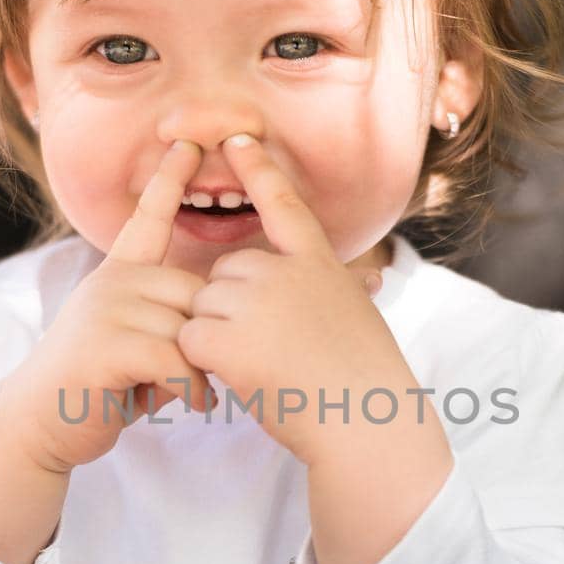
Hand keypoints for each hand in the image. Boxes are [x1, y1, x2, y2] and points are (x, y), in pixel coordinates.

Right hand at [1, 140, 215, 472]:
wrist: (39, 424)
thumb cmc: (97, 387)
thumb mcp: (133, 343)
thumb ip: (167, 323)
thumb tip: (210, 330)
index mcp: (118, 274)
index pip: (147, 219)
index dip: (169, 180)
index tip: (189, 143)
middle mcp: (112, 281)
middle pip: (198, 293)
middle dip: (207, 340)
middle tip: (195, 377)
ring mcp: (108, 308)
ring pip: (190, 329)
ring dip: (200, 371)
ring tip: (188, 395)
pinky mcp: (109, 344)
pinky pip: (176, 357)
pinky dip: (191, 387)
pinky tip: (189, 402)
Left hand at [176, 135, 413, 467]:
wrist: (363, 424)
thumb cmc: (368, 385)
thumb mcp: (361, 319)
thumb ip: (344, 290)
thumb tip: (374, 276)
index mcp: (320, 265)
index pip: (285, 207)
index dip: (259, 171)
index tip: (237, 139)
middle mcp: (285, 272)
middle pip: (225, 275)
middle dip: (230, 311)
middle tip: (273, 353)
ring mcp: (254, 301)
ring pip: (203, 307)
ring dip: (217, 340)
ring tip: (263, 370)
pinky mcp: (226, 337)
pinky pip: (189, 339)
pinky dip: (203, 364)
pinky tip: (238, 380)